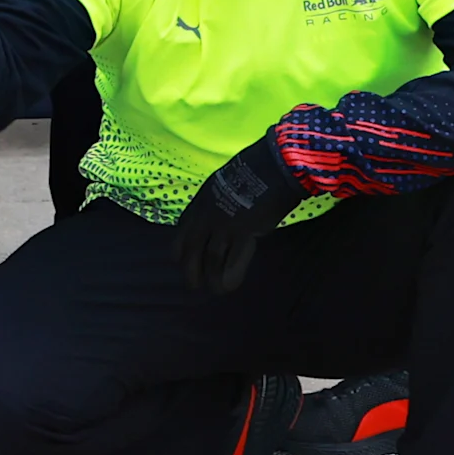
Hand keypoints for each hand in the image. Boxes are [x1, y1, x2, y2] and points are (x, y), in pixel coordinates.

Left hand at [171, 131, 309, 294]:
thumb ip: (220, 199)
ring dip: (210, 276)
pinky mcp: (244, 231)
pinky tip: (229, 286)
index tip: (181, 259)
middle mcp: (207, 214)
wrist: (272, 164)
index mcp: (201, 200)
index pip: (182, 229)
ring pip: (210, 257)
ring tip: (214, 290)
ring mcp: (224, 223)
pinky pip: (234, 259)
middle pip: (191, 247)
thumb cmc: (254, 169)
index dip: (181, 247)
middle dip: (190, 268)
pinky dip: (230, 274)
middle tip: (193, 285)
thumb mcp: (225, 182)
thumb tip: (225, 210)